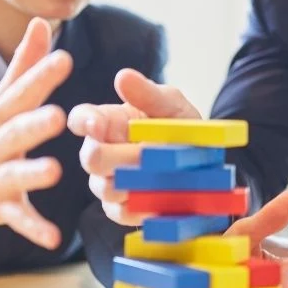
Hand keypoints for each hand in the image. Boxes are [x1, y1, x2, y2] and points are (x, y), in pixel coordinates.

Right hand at [0, 18, 71, 269]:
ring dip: (31, 173)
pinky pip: (18, 220)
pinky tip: (55, 238)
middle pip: (13, 132)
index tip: (65, 58)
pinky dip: (34, 229)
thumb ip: (25, 63)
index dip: (40, 76)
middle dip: (33, 124)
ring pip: (12, 175)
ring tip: (54, 171)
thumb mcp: (2, 101)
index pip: (20, 92)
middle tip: (59, 115)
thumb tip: (42, 21)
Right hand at [68, 68, 199, 225]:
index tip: (97, 125)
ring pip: (104, 187)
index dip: (84, 122)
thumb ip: (148, 94)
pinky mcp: (119, 209)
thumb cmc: (182, 129)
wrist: (206, 167)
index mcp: (108, 122)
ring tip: (162, 174)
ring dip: (136, 181)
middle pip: (90, 158)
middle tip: (149, 153)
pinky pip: (120, 212)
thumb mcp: (173, 106)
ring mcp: (106, 182)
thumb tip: (123, 76)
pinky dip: (142, 206)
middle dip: (120, 156)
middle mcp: (100, 152)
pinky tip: (160, 198)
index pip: (81, 119)